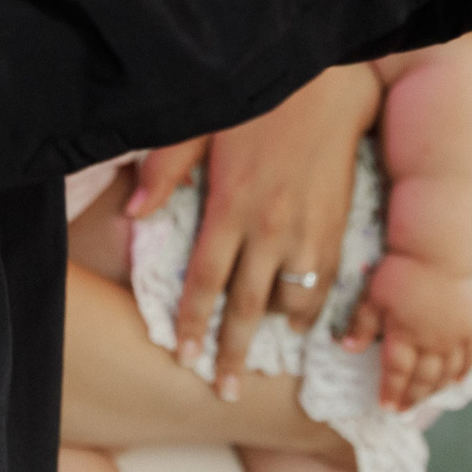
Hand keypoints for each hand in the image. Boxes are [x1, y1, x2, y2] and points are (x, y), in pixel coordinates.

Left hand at [131, 65, 381, 399]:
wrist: (328, 80)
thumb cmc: (260, 99)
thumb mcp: (202, 125)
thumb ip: (164, 170)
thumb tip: (133, 214)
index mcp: (230, 205)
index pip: (205, 282)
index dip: (193, 324)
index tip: (184, 358)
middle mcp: (269, 227)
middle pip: (248, 307)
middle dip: (234, 353)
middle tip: (225, 391)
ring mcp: (307, 230)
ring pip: (292, 301)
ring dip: (277, 334)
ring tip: (265, 357)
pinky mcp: (337, 225)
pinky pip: (326, 283)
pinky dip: (314, 309)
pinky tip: (304, 322)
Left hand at [339, 254, 471, 410]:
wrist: (437, 252)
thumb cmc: (401, 272)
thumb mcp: (374, 297)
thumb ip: (363, 324)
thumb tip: (348, 349)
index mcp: (404, 336)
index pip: (397, 372)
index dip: (391, 391)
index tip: (385, 407)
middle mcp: (430, 343)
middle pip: (422, 379)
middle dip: (411, 398)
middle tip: (403, 412)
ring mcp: (452, 337)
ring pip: (445, 374)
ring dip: (434, 391)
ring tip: (424, 401)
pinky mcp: (468, 327)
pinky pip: (469, 357)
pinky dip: (463, 373)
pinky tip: (456, 383)